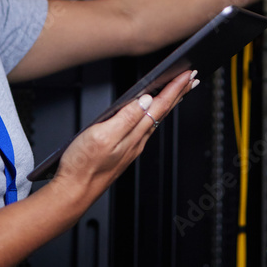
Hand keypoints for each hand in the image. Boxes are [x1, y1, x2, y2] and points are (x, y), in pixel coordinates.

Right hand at [50, 70, 198, 202]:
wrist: (74, 191)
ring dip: (169, 102)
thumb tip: (146, 100)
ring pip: (156, 119)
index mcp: (134, 134)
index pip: (160, 106)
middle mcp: (137, 141)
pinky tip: (154, 112)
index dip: (174, 88)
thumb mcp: (101, 135)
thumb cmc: (83, 166)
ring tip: (179, 91)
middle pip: (163, 112)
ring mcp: (131, 146)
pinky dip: (155, 114)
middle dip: (179, 93)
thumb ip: (125, 117)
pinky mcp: (124, 150)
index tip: (186, 74)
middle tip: (192, 78)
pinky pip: (146, 127)